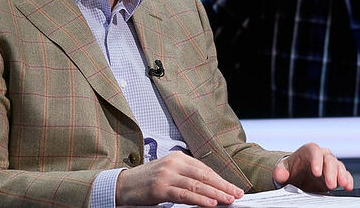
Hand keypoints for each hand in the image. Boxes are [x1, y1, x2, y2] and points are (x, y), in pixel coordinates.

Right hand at [115, 152, 244, 206]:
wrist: (122, 185)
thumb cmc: (148, 181)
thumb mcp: (170, 174)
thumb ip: (187, 178)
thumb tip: (211, 189)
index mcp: (179, 157)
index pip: (205, 169)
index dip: (221, 179)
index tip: (234, 188)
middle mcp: (175, 163)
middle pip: (204, 176)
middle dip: (223, 186)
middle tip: (237, 194)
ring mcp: (167, 175)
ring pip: (197, 185)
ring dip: (215, 194)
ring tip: (228, 200)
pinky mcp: (160, 188)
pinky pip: (184, 195)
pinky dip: (199, 200)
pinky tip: (211, 204)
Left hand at [272, 142, 353, 192]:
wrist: (297, 176)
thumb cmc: (291, 170)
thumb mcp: (283, 170)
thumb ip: (281, 171)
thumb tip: (280, 174)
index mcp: (308, 151)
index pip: (314, 151)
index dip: (316, 160)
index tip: (316, 172)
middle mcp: (321, 156)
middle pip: (329, 159)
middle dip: (330, 171)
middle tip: (330, 184)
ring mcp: (329, 165)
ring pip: (338, 166)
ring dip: (341, 175)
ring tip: (342, 184)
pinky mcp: (335, 175)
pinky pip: (344, 174)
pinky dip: (347, 179)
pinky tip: (348, 186)